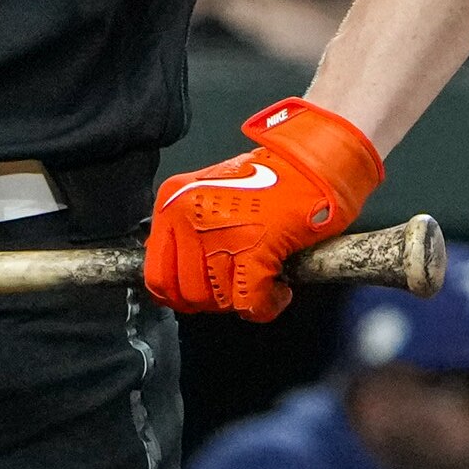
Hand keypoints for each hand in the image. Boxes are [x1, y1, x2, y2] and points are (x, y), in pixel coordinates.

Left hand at [145, 97, 382, 320]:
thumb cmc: (267, 180)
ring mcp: (219, 232)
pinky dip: (266, 306)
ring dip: (241, 303)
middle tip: (237, 291)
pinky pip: (250, 301)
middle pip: (186, 291)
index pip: (156, 272)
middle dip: (214, 301)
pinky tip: (278, 292)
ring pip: (217, 299)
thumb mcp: (209, 196)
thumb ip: (188, 231)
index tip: (200, 298)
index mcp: (171, 202)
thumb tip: (179, 275)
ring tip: (260, 288)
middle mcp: (187, 216)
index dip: (177, 295)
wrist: (311, 162)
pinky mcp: (255, 248)